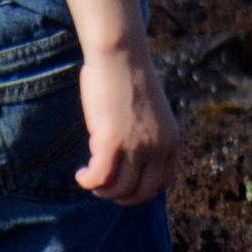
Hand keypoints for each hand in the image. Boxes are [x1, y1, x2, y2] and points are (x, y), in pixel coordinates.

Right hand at [77, 48, 181, 205]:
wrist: (120, 55)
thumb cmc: (129, 79)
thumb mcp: (149, 115)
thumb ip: (147, 139)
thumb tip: (128, 163)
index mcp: (171, 141)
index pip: (161, 185)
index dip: (139, 193)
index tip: (122, 188)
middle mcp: (158, 147)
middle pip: (140, 192)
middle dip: (119, 197)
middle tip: (102, 188)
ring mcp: (137, 145)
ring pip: (118, 189)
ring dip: (101, 190)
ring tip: (90, 179)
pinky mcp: (112, 141)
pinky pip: (99, 177)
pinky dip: (88, 181)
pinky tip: (81, 175)